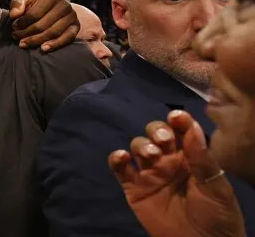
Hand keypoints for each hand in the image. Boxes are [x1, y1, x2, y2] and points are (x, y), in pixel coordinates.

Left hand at [9, 0, 78, 51]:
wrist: (54, 6)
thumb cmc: (36, 3)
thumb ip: (17, 4)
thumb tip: (14, 15)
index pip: (35, 14)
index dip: (22, 23)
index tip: (13, 27)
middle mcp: (65, 5)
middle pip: (43, 25)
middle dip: (27, 33)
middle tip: (16, 37)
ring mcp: (72, 16)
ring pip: (53, 33)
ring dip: (36, 40)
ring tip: (23, 44)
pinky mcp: (76, 27)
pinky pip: (66, 39)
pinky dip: (54, 45)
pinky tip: (42, 49)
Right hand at [108, 111, 244, 236]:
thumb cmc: (217, 215)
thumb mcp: (216, 186)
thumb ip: (202, 158)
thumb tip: (193, 127)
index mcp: (191, 157)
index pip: (182, 131)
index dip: (178, 120)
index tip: (177, 117)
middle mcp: (168, 160)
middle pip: (155, 133)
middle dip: (157, 131)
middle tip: (164, 141)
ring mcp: (149, 173)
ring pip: (138, 146)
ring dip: (141, 145)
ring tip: (150, 156)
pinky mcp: (133, 188)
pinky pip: (119, 168)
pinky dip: (116, 158)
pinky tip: (122, 158)